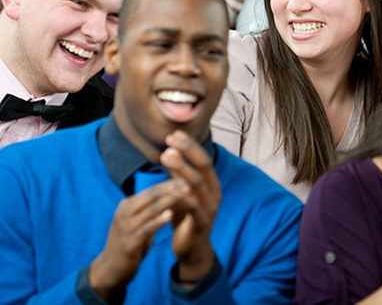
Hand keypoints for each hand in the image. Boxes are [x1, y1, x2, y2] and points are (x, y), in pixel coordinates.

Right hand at [88, 178, 189, 298]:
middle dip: (171, 188)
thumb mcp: (138, 222)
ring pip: (150, 210)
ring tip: (184, 193)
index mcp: (127, 205)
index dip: (169, 183)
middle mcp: (124, 213)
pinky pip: (146, 228)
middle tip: (189, 181)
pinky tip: (170, 215)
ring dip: (169, 200)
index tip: (186, 177)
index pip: (151, 190)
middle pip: (151, 196)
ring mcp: (125, 228)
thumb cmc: (129, 242)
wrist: (110, 269)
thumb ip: (150, 210)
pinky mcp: (129, 243)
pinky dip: (158, 220)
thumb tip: (170, 194)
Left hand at [161, 130, 221, 284]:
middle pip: (203, 166)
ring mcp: (211, 206)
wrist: (192, 248)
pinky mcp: (203, 222)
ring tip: (166, 156)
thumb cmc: (186, 217)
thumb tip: (170, 151)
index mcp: (211, 183)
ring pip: (197, 183)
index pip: (202, 158)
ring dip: (182, 168)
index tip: (173, 134)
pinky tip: (169, 186)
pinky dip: (182, 195)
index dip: (189, 146)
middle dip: (187, 151)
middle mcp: (215, 192)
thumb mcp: (182, 192)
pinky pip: (193, 205)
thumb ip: (179, 175)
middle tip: (171, 139)